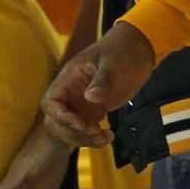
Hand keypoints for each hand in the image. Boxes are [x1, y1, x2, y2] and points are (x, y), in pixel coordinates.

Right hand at [41, 21, 156, 147]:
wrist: (139, 49)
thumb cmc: (122, 49)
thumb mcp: (112, 62)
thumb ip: (102, 80)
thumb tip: (91, 97)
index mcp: (69, 79)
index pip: (51, 102)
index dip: (59, 116)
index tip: (80, 123)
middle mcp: (71, 94)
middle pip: (57, 121)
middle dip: (73, 131)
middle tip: (95, 131)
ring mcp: (82, 104)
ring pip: (70, 130)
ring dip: (83, 139)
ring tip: (104, 137)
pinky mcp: (94, 111)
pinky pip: (86, 130)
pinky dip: (94, 138)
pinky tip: (109, 136)